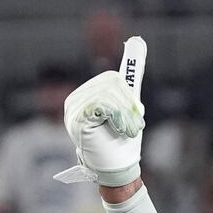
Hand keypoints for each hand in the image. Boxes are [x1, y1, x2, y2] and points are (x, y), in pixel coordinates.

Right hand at [57, 36, 147, 186]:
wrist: (118, 171)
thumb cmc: (123, 142)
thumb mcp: (130, 104)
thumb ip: (131, 75)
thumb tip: (139, 40)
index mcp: (86, 94)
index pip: (114, 79)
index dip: (128, 98)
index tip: (131, 118)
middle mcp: (76, 99)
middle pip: (112, 84)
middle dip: (128, 107)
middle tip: (128, 128)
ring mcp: (74, 109)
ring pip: (110, 95)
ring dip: (125, 117)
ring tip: (122, 133)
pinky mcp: (77, 119)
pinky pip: (103, 106)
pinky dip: (117, 120)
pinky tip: (115, 132)